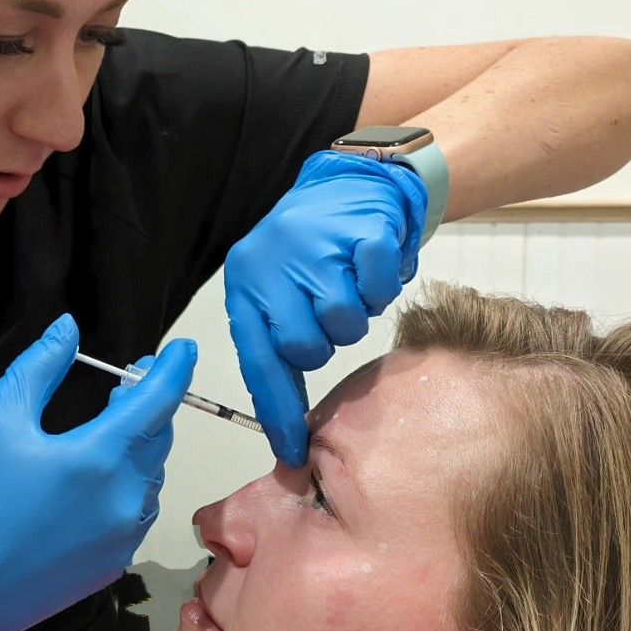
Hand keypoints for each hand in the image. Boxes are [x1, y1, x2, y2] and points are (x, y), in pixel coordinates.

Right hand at [0, 314, 196, 630]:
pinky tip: (93, 482)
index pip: (157, 400)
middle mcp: (123, 500)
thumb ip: (39, 367)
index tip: (182, 349)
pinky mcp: (110, 568)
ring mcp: (121, 540)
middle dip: (147, 406)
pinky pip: (134, 515)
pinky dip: (126, 488)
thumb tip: (67, 329)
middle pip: (157, 439)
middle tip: (124, 384)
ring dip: (138, 448)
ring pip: (149, 478)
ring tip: (107, 430)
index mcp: (99, 458)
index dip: (174, 368)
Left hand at [224, 151, 426, 465]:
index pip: (256, 359)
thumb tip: (286, 424)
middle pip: (305, 348)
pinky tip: (370, 266)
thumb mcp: (276, 289)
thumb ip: (276, 341)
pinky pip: (378, 290)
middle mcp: (272, 264)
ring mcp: (316, 247)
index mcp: (246, 284)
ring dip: (356, 314)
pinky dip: (383, 286)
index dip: (276, 409)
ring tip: (350, 284)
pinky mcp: (360, 233)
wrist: (354, 181)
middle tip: (330, 313)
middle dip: (324, 344)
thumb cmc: (312, 249)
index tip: (293, 450)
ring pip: (344, 324)